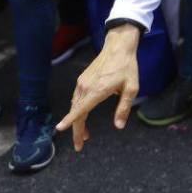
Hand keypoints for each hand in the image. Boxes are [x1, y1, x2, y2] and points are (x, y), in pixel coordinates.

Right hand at [56, 24, 141, 151]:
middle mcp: (86, 87)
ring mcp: (82, 83)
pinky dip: (78, 110)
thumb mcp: (132, 88)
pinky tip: (83, 116)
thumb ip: (124, 108)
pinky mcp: (82, 79)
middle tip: (79, 146)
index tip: (60, 129)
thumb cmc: (127, 67)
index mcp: (97, 90)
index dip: (70, 121)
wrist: (118, 46)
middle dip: (76, 131)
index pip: (80, 109)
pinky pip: (77, 98)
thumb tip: (118, 126)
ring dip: (78, 121)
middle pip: (77, 112)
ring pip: (76, 106)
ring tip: (85, 135)